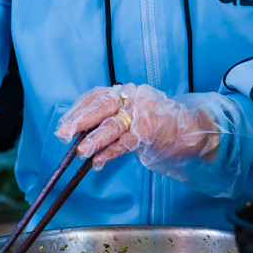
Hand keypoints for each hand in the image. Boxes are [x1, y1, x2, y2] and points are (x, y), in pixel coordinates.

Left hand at [57, 83, 220, 169]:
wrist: (190, 129)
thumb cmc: (157, 124)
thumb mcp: (132, 113)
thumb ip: (111, 117)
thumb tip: (79, 132)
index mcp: (126, 91)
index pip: (96, 95)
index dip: (78, 109)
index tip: (64, 123)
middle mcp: (133, 97)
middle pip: (101, 106)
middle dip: (79, 121)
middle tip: (63, 135)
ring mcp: (142, 112)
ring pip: (112, 126)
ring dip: (94, 140)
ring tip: (80, 152)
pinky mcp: (150, 130)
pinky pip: (126, 143)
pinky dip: (110, 152)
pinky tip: (98, 161)